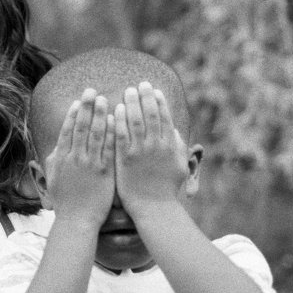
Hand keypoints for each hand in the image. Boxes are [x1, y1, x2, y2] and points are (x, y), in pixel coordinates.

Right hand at [45, 89, 115, 225]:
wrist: (77, 221)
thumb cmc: (65, 201)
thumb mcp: (53, 178)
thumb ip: (55, 160)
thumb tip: (58, 146)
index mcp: (62, 159)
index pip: (67, 130)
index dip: (72, 114)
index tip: (78, 100)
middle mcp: (74, 158)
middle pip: (80, 127)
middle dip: (86, 107)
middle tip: (91, 91)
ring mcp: (89, 164)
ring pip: (94, 134)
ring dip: (99, 115)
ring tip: (104, 99)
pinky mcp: (103, 172)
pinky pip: (107, 148)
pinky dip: (110, 133)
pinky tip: (115, 120)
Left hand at [114, 82, 188, 213]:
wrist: (153, 208)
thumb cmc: (166, 189)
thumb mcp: (178, 166)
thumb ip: (177, 146)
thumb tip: (174, 129)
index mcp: (170, 146)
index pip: (164, 117)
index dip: (159, 101)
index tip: (154, 89)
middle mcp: (156, 146)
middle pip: (150, 114)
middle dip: (145, 97)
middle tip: (139, 84)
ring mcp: (140, 152)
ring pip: (135, 121)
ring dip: (131, 104)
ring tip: (127, 91)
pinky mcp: (125, 160)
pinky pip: (120, 135)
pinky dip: (118, 121)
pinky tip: (114, 110)